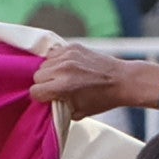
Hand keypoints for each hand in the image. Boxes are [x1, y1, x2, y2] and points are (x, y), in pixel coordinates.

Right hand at [29, 41, 158, 122]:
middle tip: (56, 88)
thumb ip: (60, 108)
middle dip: (44, 83)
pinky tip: (68, 67)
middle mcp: (63, 68)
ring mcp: (68, 55)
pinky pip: (54, 53)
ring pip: (44, 63)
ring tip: (62, 77)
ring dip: (50, 71)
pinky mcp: (73, 46)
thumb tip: (48, 105)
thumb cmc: (103, 99)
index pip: (35, 91)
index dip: (41, 97)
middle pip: (37, 76)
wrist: (122, 80)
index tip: (48, 98)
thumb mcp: (79, 111)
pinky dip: (57, 60)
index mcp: (64, 86)